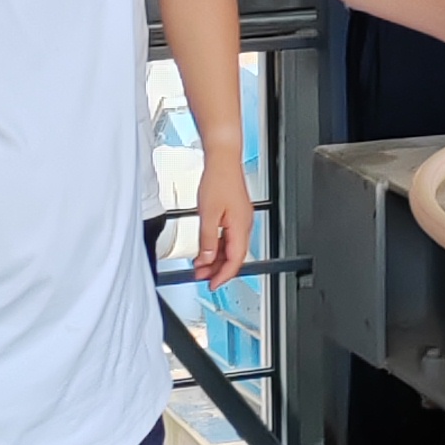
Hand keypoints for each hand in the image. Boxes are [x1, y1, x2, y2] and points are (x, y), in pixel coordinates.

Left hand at [188, 155, 253, 288]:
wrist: (223, 160)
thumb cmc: (219, 179)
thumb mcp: (208, 214)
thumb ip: (207, 239)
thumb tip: (205, 258)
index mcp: (241, 226)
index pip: (236, 260)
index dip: (224, 275)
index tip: (213, 284)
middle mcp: (244, 225)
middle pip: (234, 256)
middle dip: (218, 270)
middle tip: (202, 277)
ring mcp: (241, 220)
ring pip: (230, 248)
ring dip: (216, 259)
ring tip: (200, 266)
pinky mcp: (236, 215)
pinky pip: (228, 237)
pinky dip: (217, 246)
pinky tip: (206, 250)